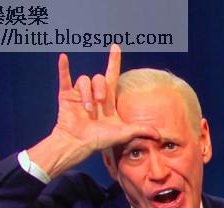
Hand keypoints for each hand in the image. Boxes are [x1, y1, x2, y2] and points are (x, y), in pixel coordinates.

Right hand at [28, 45, 159, 177]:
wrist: (79, 144)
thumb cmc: (100, 140)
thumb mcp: (124, 133)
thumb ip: (142, 130)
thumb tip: (160, 135)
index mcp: (107, 100)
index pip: (112, 75)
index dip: (114, 61)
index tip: (116, 47)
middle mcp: (94, 95)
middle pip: (99, 78)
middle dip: (100, 89)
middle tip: (99, 103)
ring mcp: (79, 95)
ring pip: (84, 80)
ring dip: (87, 93)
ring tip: (88, 109)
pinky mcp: (66, 97)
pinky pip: (64, 78)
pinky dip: (63, 68)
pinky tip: (63, 57)